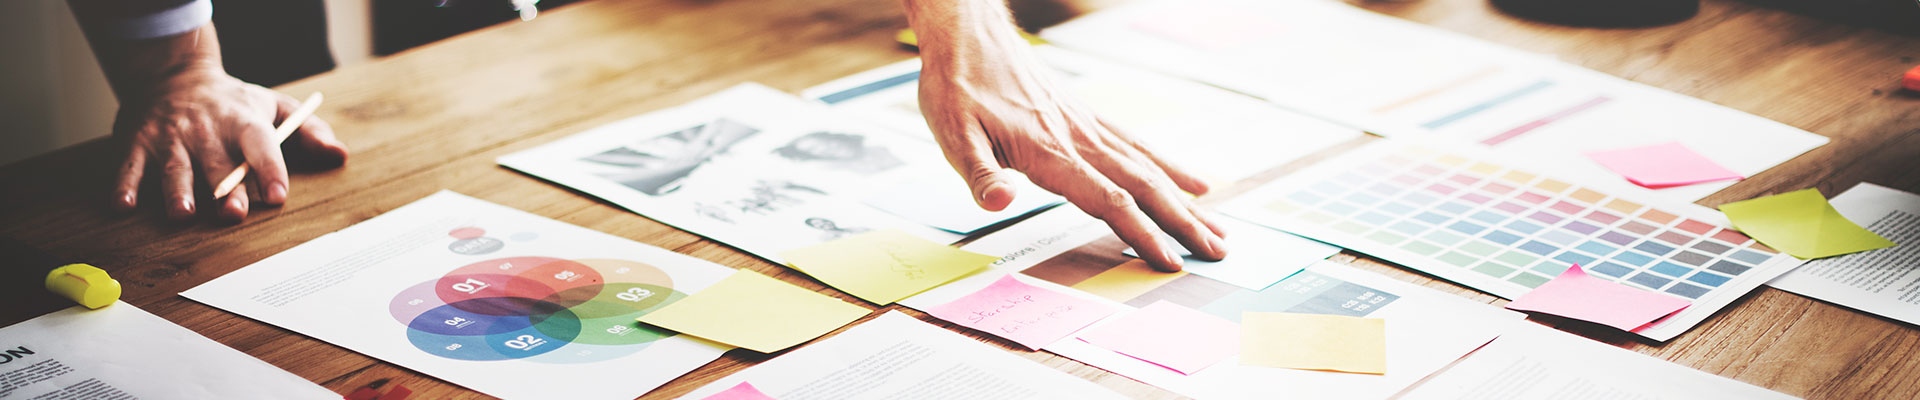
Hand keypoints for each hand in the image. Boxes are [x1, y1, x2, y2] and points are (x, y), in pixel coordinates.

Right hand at [111, 66, 346, 221]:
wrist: (173, 74)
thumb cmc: (233, 102)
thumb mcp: (273, 106)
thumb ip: (308, 131)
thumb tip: (340, 155)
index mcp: (242, 121)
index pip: (260, 143)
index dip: (270, 168)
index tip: (278, 193)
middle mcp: (205, 130)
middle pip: (217, 164)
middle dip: (225, 190)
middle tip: (233, 213)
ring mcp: (169, 137)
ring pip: (173, 167)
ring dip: (177, 191)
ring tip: (183, 213)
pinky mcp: (137, 143)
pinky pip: (128, 166)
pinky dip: (124, 185)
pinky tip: (124, 205)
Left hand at [906, 0, 1226, 270]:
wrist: (970, 38)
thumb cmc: (958, 88)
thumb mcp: (954, 135)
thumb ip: (980, 173)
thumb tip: (999, 202)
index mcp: (1048, 151)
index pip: (1108, 199)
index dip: (1142, 233)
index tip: (1170, 261)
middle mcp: (1079, 139)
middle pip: (1144, 186)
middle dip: (1183, 223)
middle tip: (1218, 253)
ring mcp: (1088, 127)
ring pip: (1149, 167)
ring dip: (1186, 201)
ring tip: (1219, 229)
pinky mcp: (1088, 118)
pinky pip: (1139, 145)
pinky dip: (1172, 167)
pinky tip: (1197, 183)